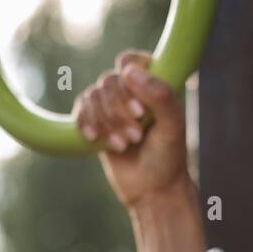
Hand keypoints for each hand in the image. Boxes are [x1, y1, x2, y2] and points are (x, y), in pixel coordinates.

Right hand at [74, 51, 188, 209]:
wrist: (151, 189)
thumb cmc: (167, 156)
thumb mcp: (172, 126)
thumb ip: (160, 95)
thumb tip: (128, 71)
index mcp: (153, 83)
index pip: (130, 61)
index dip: (128, 80)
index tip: (139, 110)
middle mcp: (130, 90)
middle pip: (107, 80)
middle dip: (117, 111)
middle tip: (135, 137)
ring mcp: (111, 106)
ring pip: (92, 96)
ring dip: (105, 122)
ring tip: (122, 146)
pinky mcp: (95, 122)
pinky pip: (80, 110)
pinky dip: (85, 123)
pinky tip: (93, 139)